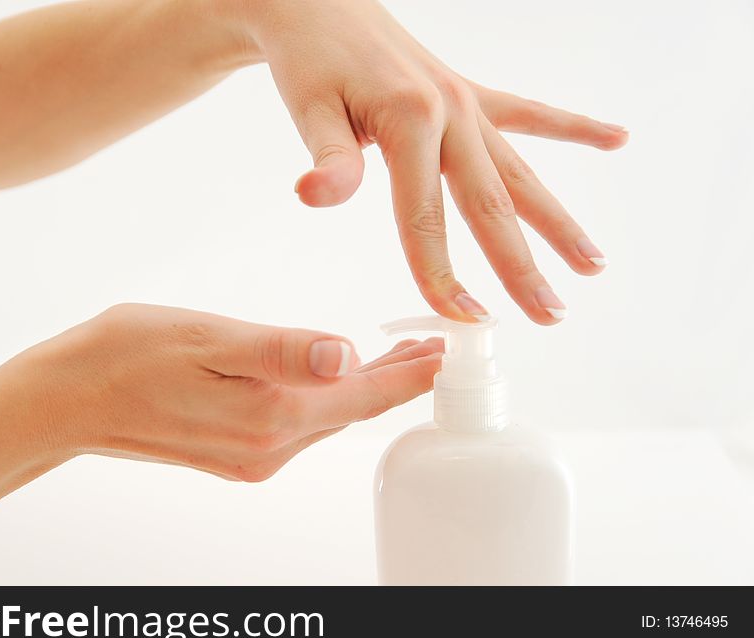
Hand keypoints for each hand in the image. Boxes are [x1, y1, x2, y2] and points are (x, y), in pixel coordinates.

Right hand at [34, 304, 442, 480]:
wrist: (66, 399)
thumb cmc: (127, 355)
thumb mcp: (207, 339)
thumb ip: (280, 351)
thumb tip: (343, 354)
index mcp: (270, 416)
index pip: (363, 396)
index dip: (409, 372)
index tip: (447, 348)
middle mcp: (268, 448)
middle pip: (353, 411)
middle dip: (396, 379)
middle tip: (431, 345)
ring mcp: (252, 457)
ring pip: (328, 419)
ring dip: (364, 389)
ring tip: (395, 355)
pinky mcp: (235, 454)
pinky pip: (300, 426)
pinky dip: (328, 400)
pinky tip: (332, 377)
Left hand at [236, 0, 627, 323]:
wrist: (320, 7)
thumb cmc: (312, 61)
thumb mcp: (308, 109)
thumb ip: (327, 159)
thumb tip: (313, 196)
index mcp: (409, 121)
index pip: (423, 218)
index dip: (439, 274)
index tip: (461, 318)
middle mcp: (450, 113)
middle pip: (491, 203)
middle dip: (521, 266)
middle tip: (550, 315)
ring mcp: (466, 103)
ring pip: (520, 172)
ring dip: (557, 221)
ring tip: (593, 263)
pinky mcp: (469, 94)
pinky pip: (528, 115)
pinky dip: (572, 129)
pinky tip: (615, 139)